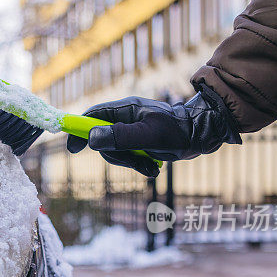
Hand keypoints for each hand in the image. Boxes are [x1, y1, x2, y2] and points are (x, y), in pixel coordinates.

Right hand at [66, 84, 240, 176]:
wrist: (202, 135)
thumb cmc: (178, 131)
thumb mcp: (148, 135)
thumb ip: (120, 136)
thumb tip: (91, 138)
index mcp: (125, 109)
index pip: (92, 116)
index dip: (79, 130)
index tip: (73, 148)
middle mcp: (125, 118)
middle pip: (102, 139)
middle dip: (115, 155)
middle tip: (133, 162)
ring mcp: (132, 130)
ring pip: (115, 151)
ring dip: (129, 163)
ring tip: (148, 167)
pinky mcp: (139, 142)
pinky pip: (128, 157)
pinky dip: (137, 165)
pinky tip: (152, 168)